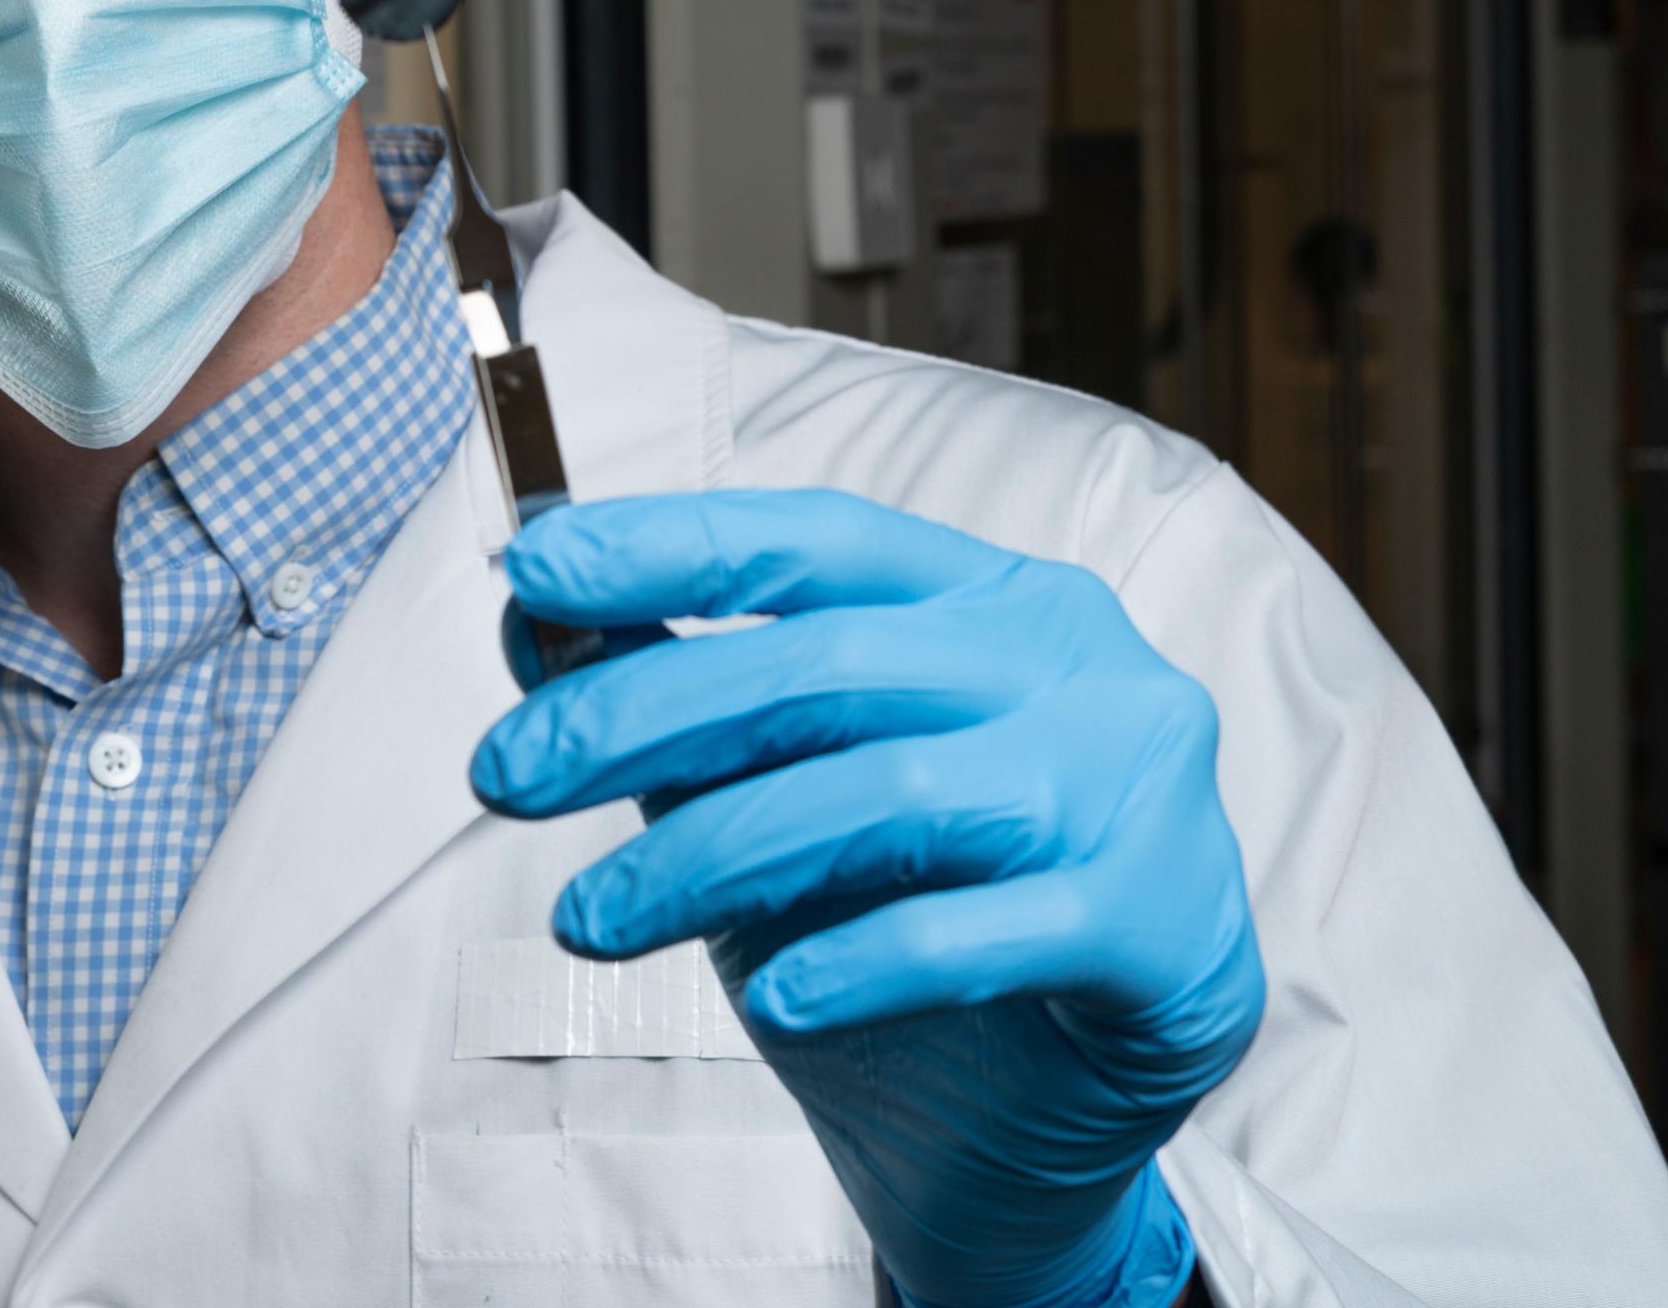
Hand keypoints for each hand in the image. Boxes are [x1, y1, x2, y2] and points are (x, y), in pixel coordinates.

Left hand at [469, 491, 1262, 1307]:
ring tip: (592, 921)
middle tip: (508, 774)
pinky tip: (773, 998)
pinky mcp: (1160, 932)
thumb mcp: (776, 795)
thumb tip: (535, 616)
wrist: (1053, 1127)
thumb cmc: (910, 922)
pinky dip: (857, 965)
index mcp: (993, 600)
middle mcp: (1074, 667)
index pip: (822, 540)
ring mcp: (1131, 792)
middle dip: (643, 714)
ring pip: (889, 793)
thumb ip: (682, 700)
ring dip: (708, 856)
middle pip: (832, 663)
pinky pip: (981, 935)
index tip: (536, 563)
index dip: (675, 542)